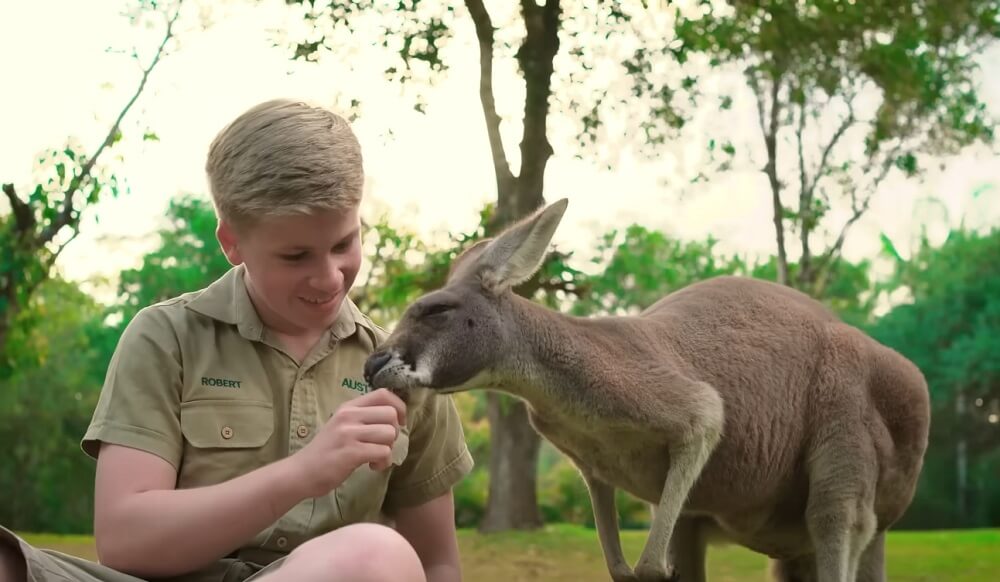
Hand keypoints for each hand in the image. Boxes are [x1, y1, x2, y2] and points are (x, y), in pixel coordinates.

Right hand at [289, 388, 406, 497]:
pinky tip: (371, 466)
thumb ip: (364, 418)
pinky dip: (383, 462)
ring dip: (388, 449)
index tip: (398, 422)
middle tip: (382, 444)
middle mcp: (349, 416)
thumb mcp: (342, 425)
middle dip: (394, 432)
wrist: (302, 472)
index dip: (399, 406)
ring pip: (389, 434)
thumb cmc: (326, 450)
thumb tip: (395, 417)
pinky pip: (383, 452)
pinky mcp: (351, 452)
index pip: (383, 393)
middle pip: (391, 414)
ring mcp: (349, 433)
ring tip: (375, 457)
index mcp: (348, 407)